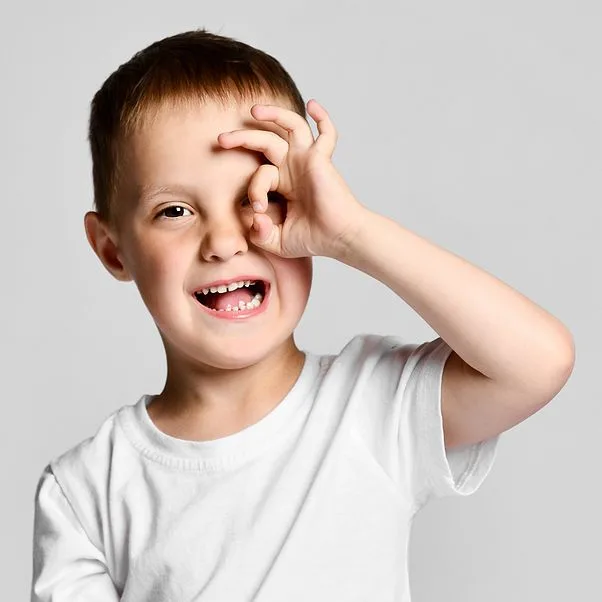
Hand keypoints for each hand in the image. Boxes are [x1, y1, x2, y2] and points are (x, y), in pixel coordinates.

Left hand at [217, 99, 366, 258]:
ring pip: (290, 126)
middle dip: (242, 137)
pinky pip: (327, 133)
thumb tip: (253, 218)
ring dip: (273, 114)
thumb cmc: (312, 239)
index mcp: (283, 182)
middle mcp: (294, 167)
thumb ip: (258, 233)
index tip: (259, 209)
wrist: (338, 239)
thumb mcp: (275, 239)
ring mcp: (308, 160)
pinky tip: (313, 104)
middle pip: (265, 140)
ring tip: (253, 110)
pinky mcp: (321, 159)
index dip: (254, 189)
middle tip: (221, 139)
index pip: (259, 173)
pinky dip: (322, 117)